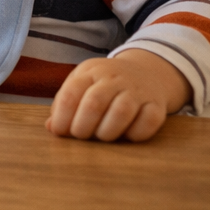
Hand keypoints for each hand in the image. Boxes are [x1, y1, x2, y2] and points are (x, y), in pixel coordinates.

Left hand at [46, 49, 191, 141]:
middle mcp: (114, 78)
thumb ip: (64, 104)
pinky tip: (127, 135)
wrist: (145, 72)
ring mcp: (137, 90)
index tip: (61, 132)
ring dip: (107, 131)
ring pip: (121, 112)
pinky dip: (136, 134)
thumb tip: (52, 128)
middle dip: (83, 126)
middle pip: (94, 103)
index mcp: (90, 72)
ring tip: (102, 137)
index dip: (62, 117)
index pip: (71, 93)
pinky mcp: (157, 104)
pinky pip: (148, 121)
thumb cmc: (103, 85)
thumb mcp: (81, 85)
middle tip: (81, 136)